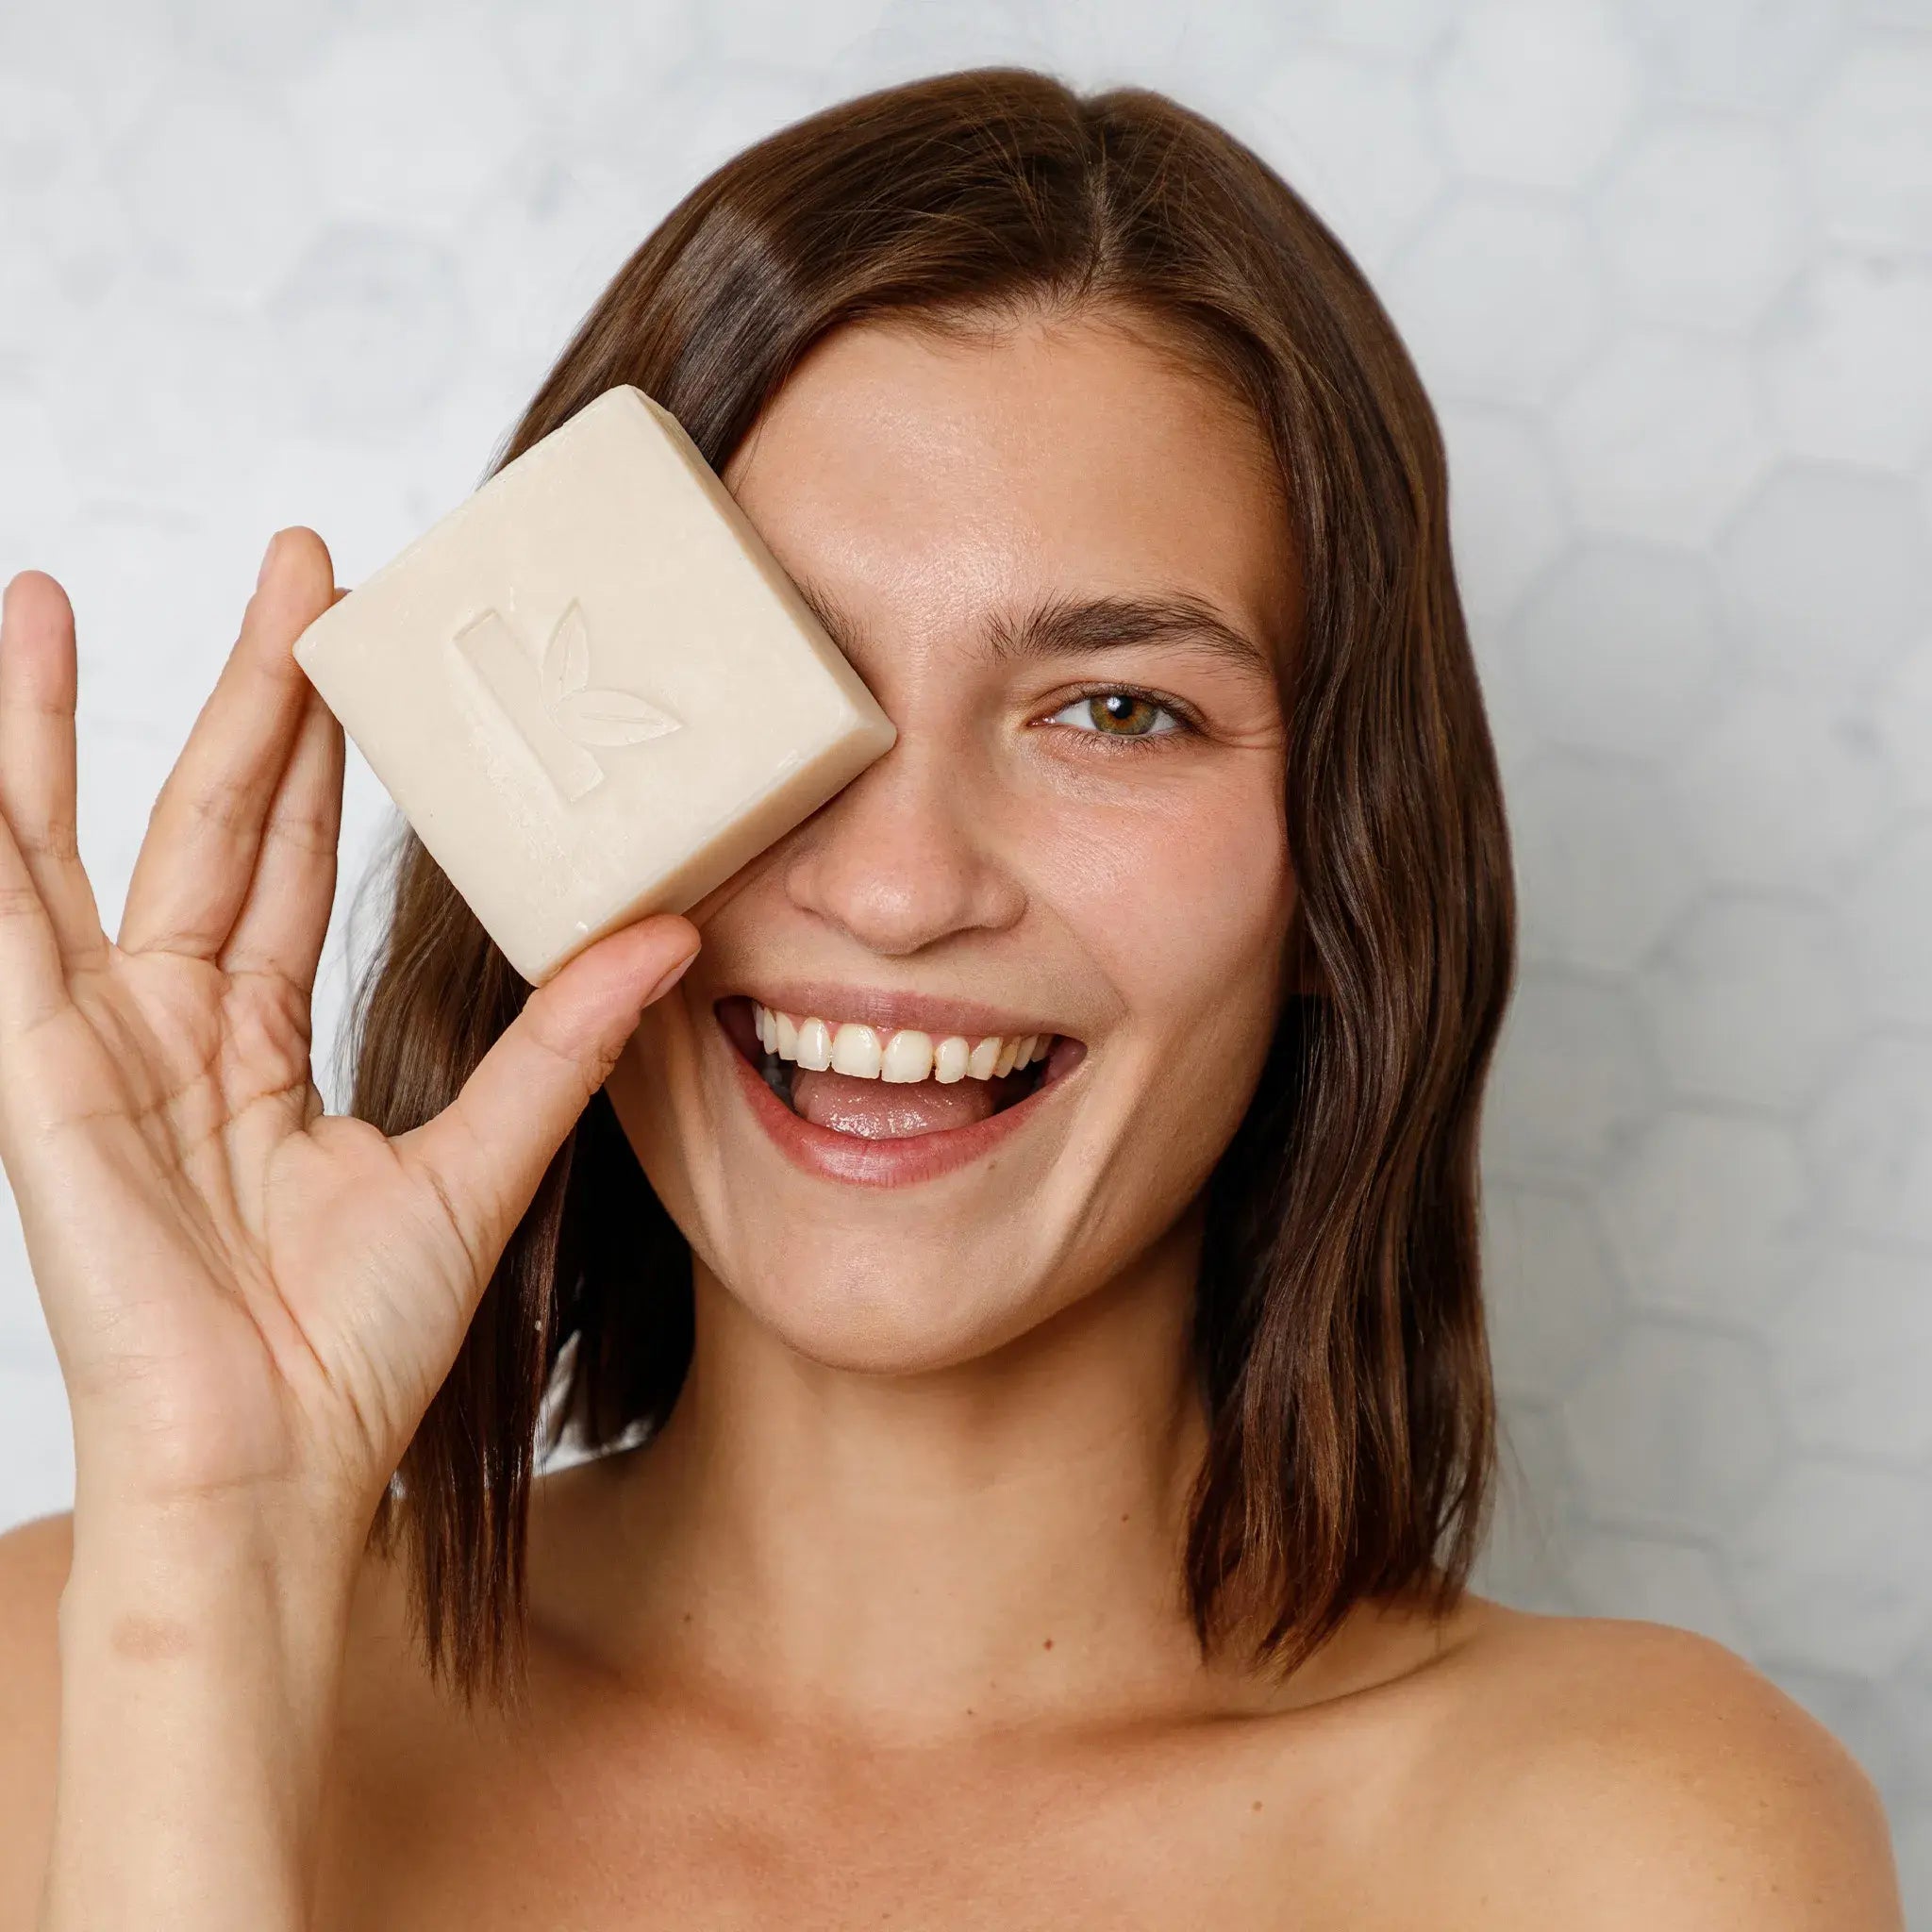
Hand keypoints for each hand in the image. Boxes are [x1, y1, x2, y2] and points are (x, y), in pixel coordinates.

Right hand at [0, 529, 699, 1542]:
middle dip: (248, 689)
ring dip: (62, 717)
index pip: (290, 859)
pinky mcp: (39, 1073)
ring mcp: (92, 1043)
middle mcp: (173, 1026)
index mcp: (259, 1044)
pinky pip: (4, 920)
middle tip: (297, 561)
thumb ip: (564, 1042)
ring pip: (77, 842)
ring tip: (45, 593)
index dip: (321, 749)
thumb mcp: (479, 1164)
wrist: (268, 1468)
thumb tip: (672, 934)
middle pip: (210, 820)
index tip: (358, 641)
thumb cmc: (352, 1349)